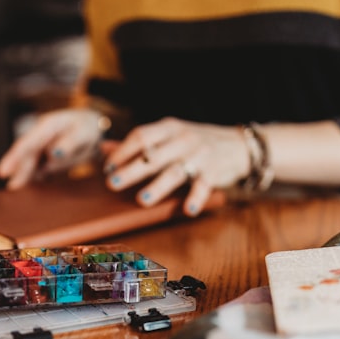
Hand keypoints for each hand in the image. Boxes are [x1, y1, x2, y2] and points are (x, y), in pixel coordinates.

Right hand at [0, 108, 108, 189]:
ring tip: (15, 190)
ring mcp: (40, 148)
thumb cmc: (86, 129)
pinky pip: (36, 170)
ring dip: (22, 177)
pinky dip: (31, 179)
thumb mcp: (83, 133)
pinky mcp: (43, 158)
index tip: (3, 172)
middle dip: (18, 172)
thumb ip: (69, 143)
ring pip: (29, 165)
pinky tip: (26, 189)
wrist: (90, 129)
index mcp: (47, 126)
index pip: (28, 143)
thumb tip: (54, 153)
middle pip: (26, 156)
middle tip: (11, 188)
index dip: (14, 157)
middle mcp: (40, 137)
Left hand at [104, 117, 249, 215]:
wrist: (236, 145)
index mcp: (168, 128)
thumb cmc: (192, 142)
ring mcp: (199, 155)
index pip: (141, 136)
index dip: (122, 151)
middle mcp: (183, 139)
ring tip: (142, 200)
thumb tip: (103, 148)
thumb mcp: (167, 136)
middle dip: (132, 170)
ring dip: (158, 186)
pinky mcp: (214, 172)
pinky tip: (187, 211)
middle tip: (112, 183)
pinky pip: (203, 186)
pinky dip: (196, 198)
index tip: (107, 167)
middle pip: (153, 155)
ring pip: (175, 171)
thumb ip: (138, 144)